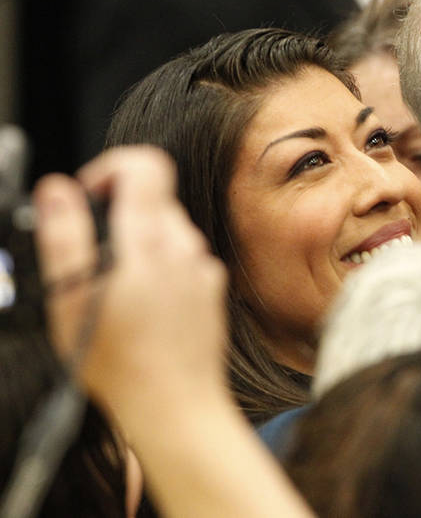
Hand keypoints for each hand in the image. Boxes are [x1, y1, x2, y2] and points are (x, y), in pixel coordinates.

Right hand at [35, 147, 228, 419]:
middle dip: (117, 216)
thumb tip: (57, 189)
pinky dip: (160, 271)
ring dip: (137, 246)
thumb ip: (65, 235)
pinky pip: (183, 261)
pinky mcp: (212, 288)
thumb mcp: (72, 297)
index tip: (87, 198)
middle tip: (92, 257)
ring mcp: (203, 267)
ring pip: (167, 232)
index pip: (145, 164)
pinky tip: (143, 307)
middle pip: (153, 199)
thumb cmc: (120, 362)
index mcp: (149, 239)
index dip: (110, 169)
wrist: (177, 406)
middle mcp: (185, 246)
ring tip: (115, 290)